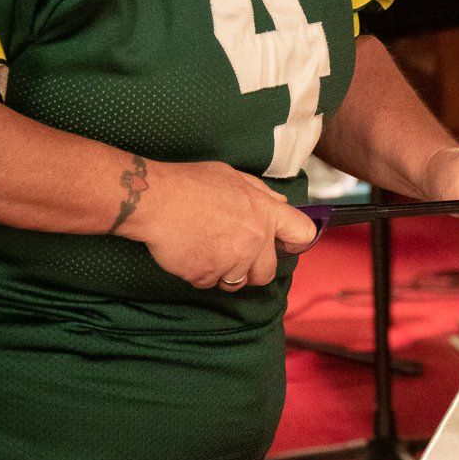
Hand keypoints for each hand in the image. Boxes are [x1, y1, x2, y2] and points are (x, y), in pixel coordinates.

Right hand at [126, 160, 317, 289]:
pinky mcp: (208, 275)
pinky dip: (200, 274)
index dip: (296, 242)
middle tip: (232, 253)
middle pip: (268, 272)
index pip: (302, 233)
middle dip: (253, 268)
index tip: (287, 245)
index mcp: (264, 212)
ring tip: (205, 248)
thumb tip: (280, 204)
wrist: (156, 200)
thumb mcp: (232, 177)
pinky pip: (210, 283)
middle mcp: (255, 240)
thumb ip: (260, 193)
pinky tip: (190, 253)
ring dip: (224, 271)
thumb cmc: (191, 184)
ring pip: (237, 281)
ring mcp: (233, 261)